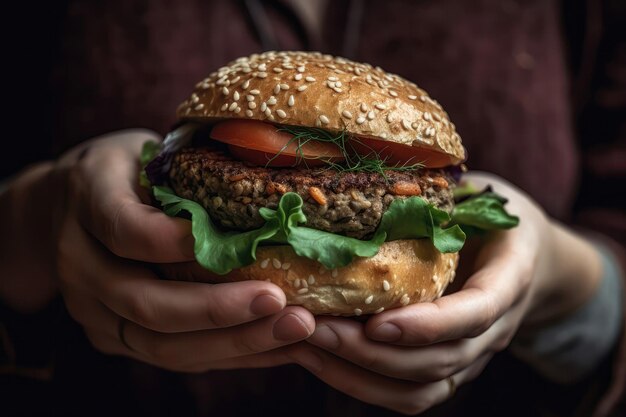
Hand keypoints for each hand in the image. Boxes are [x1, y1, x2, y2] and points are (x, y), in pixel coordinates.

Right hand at [1, 129, 313, 371]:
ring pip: (158, 344)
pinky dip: (228, 354)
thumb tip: (268, 184)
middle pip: (144, 302)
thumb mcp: (145, 151)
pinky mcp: (112, 337)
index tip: (234, 242)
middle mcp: (81, 263)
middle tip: (278, 300)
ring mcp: (92, 309)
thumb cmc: (123, 172)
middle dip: (216, 308)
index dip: (173, 241)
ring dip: (231, 342)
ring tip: (291, 329)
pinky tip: (274, 346)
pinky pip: (171, 357)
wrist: (62, 210)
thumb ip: (185, 169)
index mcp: (88, 201)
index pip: (125, 229)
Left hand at [288, 171, 602, 413]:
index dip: (429, 325)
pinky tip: (320, 360)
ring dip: (358, 376)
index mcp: (511, 278)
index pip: (476, 313)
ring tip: (305, 348)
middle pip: (438, 362)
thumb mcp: (479, 196)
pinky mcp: (447, 368)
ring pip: (419, 390)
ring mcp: (471, 356)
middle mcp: (494, 329)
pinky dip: (361, 385)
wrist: (526, 257)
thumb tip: (368, 177)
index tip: (378, 323)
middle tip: (314, 329)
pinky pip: (408, 395)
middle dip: (371, 354)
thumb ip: (442, 197)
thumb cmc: (493, 217)